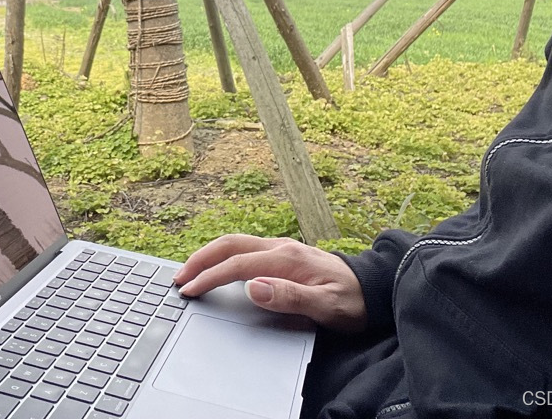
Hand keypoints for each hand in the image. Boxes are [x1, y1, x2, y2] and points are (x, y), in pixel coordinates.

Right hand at [172, 234, 367, 332]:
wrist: (373, 289)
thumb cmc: (351, 301)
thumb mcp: (326, 307)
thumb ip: (289, 297)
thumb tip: (252, 287)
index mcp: (287, 259)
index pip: (237, 265)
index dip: (210, 277)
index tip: (189, 290)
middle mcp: (281, 247)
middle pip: (229, 245)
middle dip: (200, 259)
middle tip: (178, 278)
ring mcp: (282, 248)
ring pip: (235, 243)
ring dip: (209, 255)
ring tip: (190, 272)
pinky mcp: (283, 253)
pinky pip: (245, 248)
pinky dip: (223, 255)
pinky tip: (217, 267)